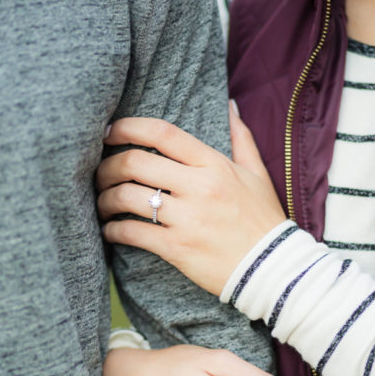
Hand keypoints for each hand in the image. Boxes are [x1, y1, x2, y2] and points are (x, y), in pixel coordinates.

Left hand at [97, 103, 285, 295]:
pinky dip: (113, 230)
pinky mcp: (177, 248)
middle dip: (107, 167)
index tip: (110, 132)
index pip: (162, 133)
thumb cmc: (263, 220)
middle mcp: (199, 187)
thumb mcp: (257, 175)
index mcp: (214, 165)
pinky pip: (131, 233)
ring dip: (105, 200)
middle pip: (134, 162)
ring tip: (103, 204)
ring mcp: (187, 218)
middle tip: (99, 175)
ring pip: (127, 197)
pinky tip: (110, 231)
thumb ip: (241, 138)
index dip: (128, 128)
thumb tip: (229, 106)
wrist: (275, 270)